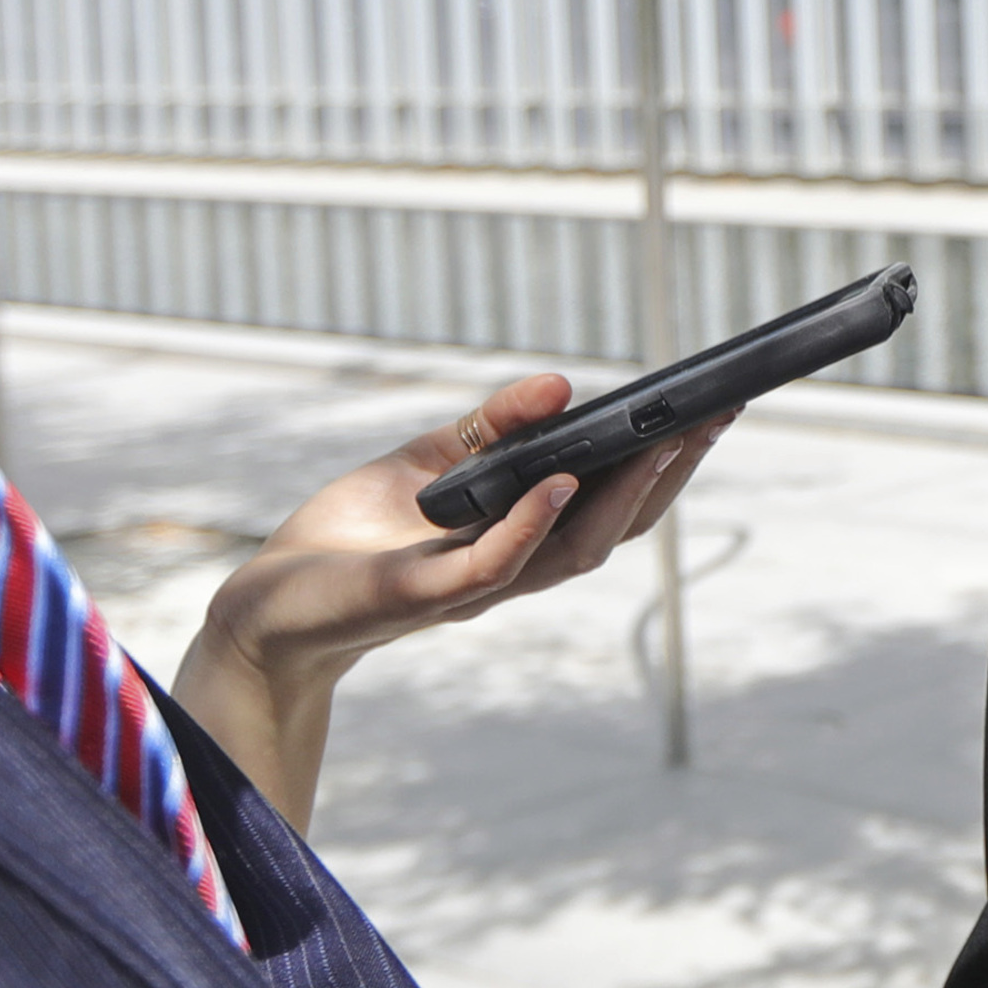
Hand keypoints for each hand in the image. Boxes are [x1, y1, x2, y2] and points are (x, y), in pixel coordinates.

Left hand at [166, 374, 724, 831]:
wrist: (272, 602)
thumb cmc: (352, 536)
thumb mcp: (429, 460)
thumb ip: (494, 427)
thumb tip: (562, 385)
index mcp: (522, 540)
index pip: (615, 505)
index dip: (669, 463)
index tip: (713, 409)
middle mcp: (514, 570)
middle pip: (618, 529)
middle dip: (672, 474)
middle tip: (716, 415)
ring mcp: (475, 587)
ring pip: (574, 552)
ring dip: (625, 498)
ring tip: (663, 441)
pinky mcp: (427, 595)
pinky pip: (496, 563)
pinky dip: (535, 522)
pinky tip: (561, 480)